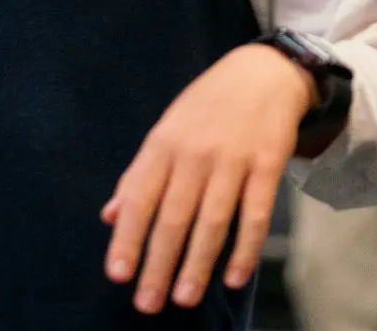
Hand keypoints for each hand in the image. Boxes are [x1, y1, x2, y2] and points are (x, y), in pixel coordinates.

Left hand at [100, 43, 309, 313]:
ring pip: (212, 221)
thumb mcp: (164, 131)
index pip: (139, 197)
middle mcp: (194, 153)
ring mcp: (232, 160)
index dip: (127, 237)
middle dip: (158, 264)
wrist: (261, 73)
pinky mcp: (267, 166)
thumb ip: (137, 175)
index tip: (117, 274)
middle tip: (147, 304)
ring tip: (184, 299)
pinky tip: (234, 278)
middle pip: (173, 217)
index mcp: (162, 144)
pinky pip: (255, 215)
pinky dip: (245, 249)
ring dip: (197, 264)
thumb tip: (110, 216)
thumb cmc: (204, 108)